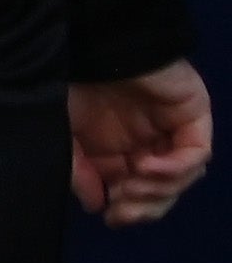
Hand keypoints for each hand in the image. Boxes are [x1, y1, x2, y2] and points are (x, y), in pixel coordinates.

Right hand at [75, 65, 213, 226]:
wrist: (97, 44)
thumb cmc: (73, 83)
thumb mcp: (65, 135)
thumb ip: (79, 171)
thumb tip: (96, 206)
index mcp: (118, 148)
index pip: (135, 191)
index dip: (128, 211)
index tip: (111, 218)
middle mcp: (149, 143)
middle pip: (163, 191)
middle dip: (145, 207)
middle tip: (123, 212)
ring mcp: (173, 130)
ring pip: (182, 178)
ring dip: (158, 190)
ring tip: (131, 184)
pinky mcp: (193, 117)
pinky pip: (196, 154)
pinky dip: (175, 168)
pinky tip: (147, 166)